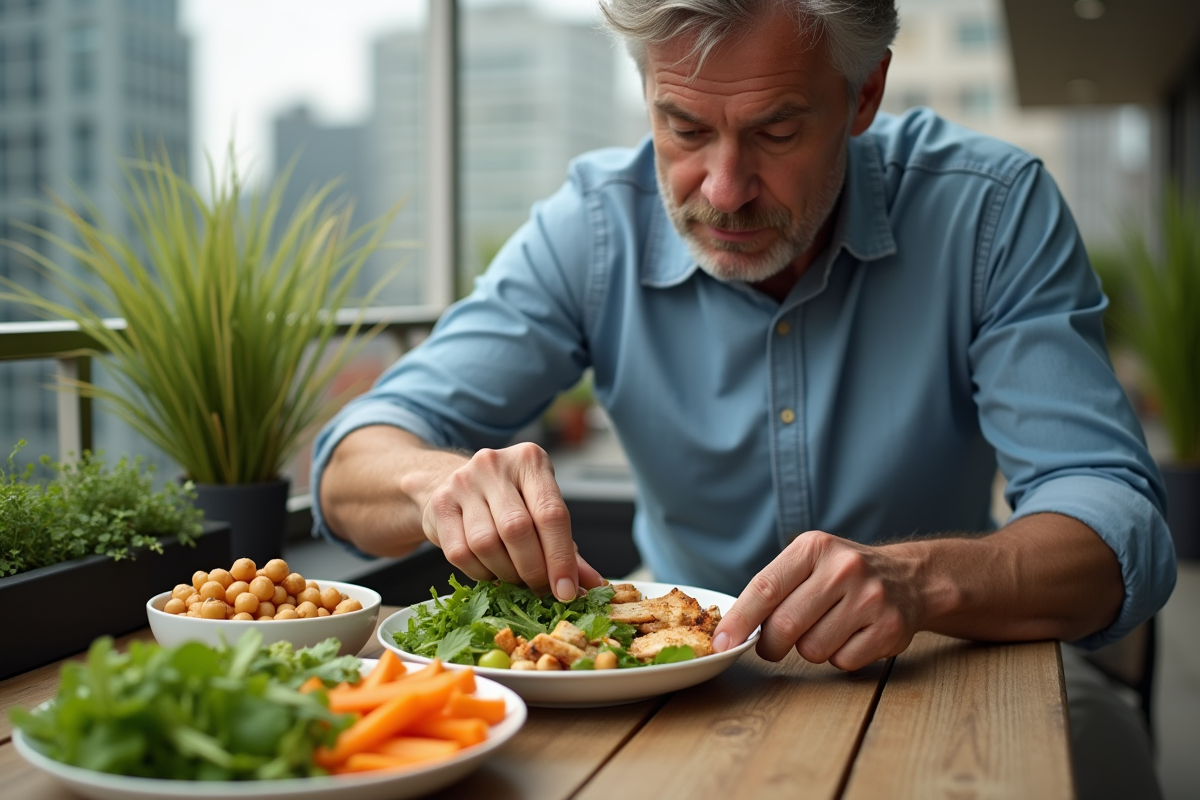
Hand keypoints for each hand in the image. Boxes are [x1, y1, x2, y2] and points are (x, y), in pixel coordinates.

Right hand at [420, 442, 603, 601]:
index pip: (551, 514)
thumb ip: (567, 548)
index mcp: (530, 461)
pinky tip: (490, 571)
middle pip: (517, 530)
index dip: (561, 558)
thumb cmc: (507, 501)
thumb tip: (593, 585)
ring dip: (505, 573)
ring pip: (487, 544)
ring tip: (515, 579)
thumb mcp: (541, 511)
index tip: (568, 591)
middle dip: (533, 570)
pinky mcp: (439, 505)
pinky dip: (480, 573)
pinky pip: (461, 553)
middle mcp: (494, 465)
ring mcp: (462, 482)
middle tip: (541, 590)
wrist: (448, 483)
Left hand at [711, 531, 924, 670]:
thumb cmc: (842, 575)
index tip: (721, 644)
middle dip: (772, 644)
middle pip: (785, 626)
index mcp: (814, 547)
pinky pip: (843, 661)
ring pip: (813, 649)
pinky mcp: (889, 628)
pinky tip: (851, 636)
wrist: (908, 578)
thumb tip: (732, 631)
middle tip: (774, 644)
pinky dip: (840, 657)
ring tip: (826, 628)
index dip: (739, 621)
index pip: (765, 588)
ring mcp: (870, 598)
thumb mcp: (809, 562)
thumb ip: (773, 588)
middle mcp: (843, 568)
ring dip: (810, 649)